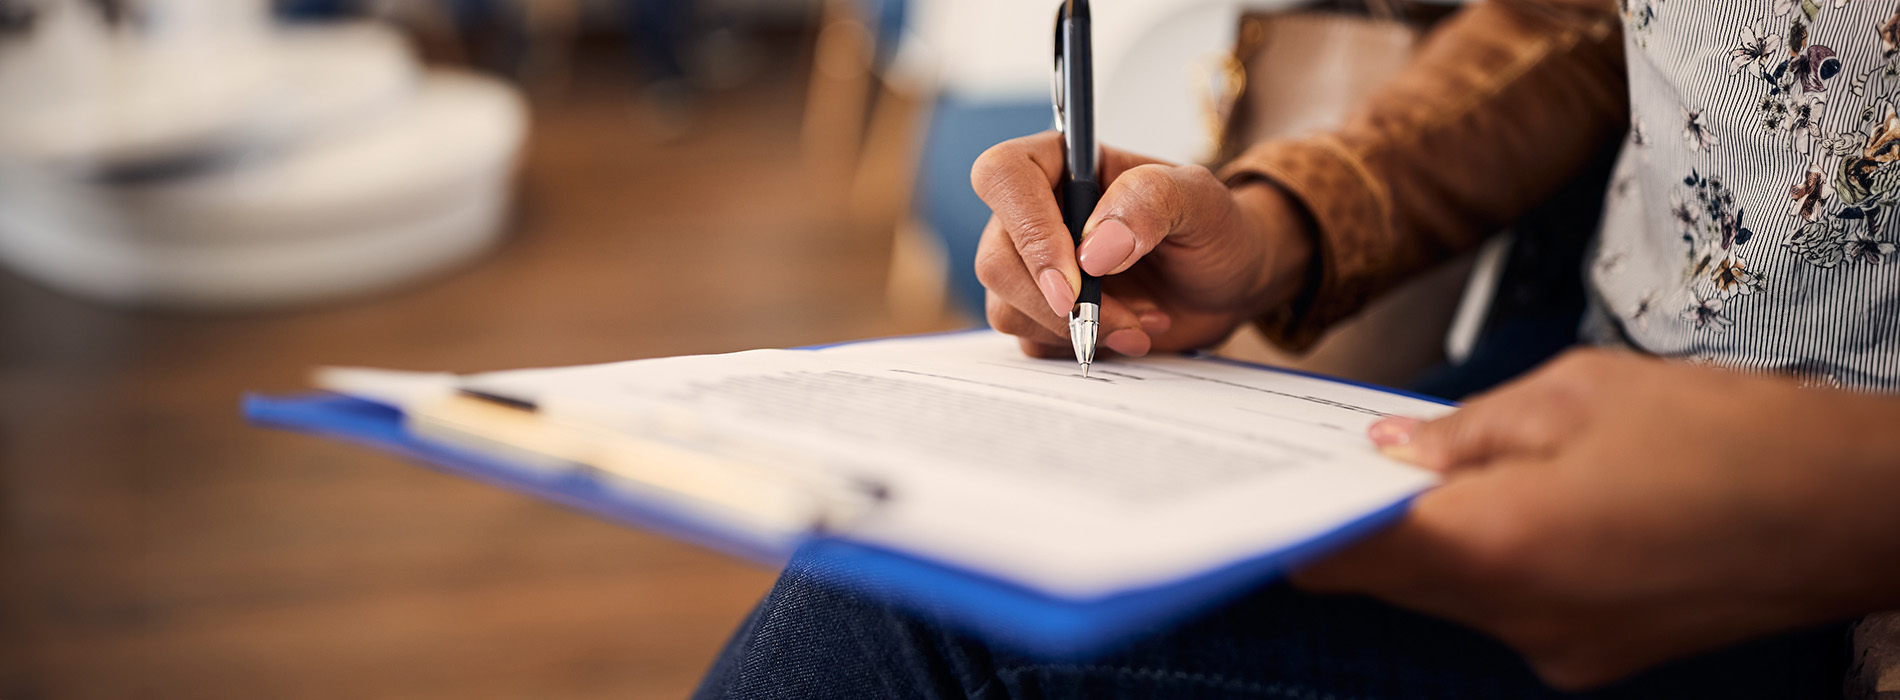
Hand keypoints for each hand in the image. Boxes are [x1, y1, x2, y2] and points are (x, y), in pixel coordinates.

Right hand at [970, 132, 1312, 357]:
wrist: (1226, 282)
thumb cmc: (1211, 227)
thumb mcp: (1200, 199)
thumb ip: (1152, 202)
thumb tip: (1094, 249)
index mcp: (1061, 164)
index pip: (1004, 177)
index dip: (1028, 230)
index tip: (1076, 280)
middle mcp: (1036, 213)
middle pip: (995, 259)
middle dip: (1058, 303)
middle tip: (1124, 317)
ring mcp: (1033, 267)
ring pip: (1006, 308)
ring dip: (1078, 329)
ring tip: (1142, 320)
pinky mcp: (1042, 314)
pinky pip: (1031, 342)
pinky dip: (1084, 346)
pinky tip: (1130, 332)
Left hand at [1294, 350, 1899, 688]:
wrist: (1863, 512)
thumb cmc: (1736, 439)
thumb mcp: (1579, 394)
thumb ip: (1463, 431)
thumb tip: (1387, 449)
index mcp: (1497, 546)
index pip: (1347, 554)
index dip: (1293, 522)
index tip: (1253, 494)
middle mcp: (1517, 618)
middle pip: (1389, 580)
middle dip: (1354, 524)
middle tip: (1327, 463)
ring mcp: (1558, 649)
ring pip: (1447, 596)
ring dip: (1424, 542)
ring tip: (1424, 471)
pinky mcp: (1594, 656)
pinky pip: (1508, 609)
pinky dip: (1489, 562)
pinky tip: (1511, 506)